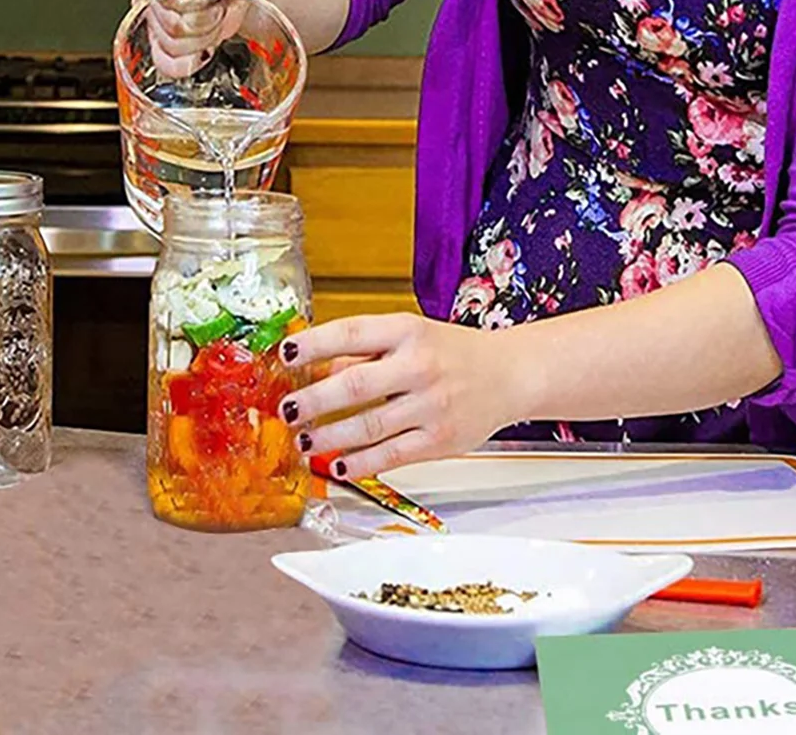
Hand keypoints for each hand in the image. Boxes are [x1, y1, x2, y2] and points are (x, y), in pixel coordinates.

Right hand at [128, 0, 261, 77]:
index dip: (190, 0)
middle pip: (168, 19)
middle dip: (204, 20)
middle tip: (222, 5)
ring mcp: (146, 10)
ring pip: (169, 43)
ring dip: (203, 39)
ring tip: (217, 19)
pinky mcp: (152, 37)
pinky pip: (164, 62)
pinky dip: (191, 60)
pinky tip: (206, 44)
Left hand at [277, 314, 523, 478]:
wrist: (510, 374)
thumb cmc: (452, 352)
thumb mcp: (409, 335)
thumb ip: (365, 351)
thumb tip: (317, 367)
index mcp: (407, 330)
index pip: (351, 333)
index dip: (313, 344)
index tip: (284, 354)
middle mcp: (419, 366)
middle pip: (354, 385)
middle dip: (314, 400)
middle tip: (287, 409)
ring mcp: (431, 405)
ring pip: (368, 426)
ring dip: (329, 436)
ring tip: (303, 441)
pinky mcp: (440, 440)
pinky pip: (391, 455)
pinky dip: (360, 463)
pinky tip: (338, 465)